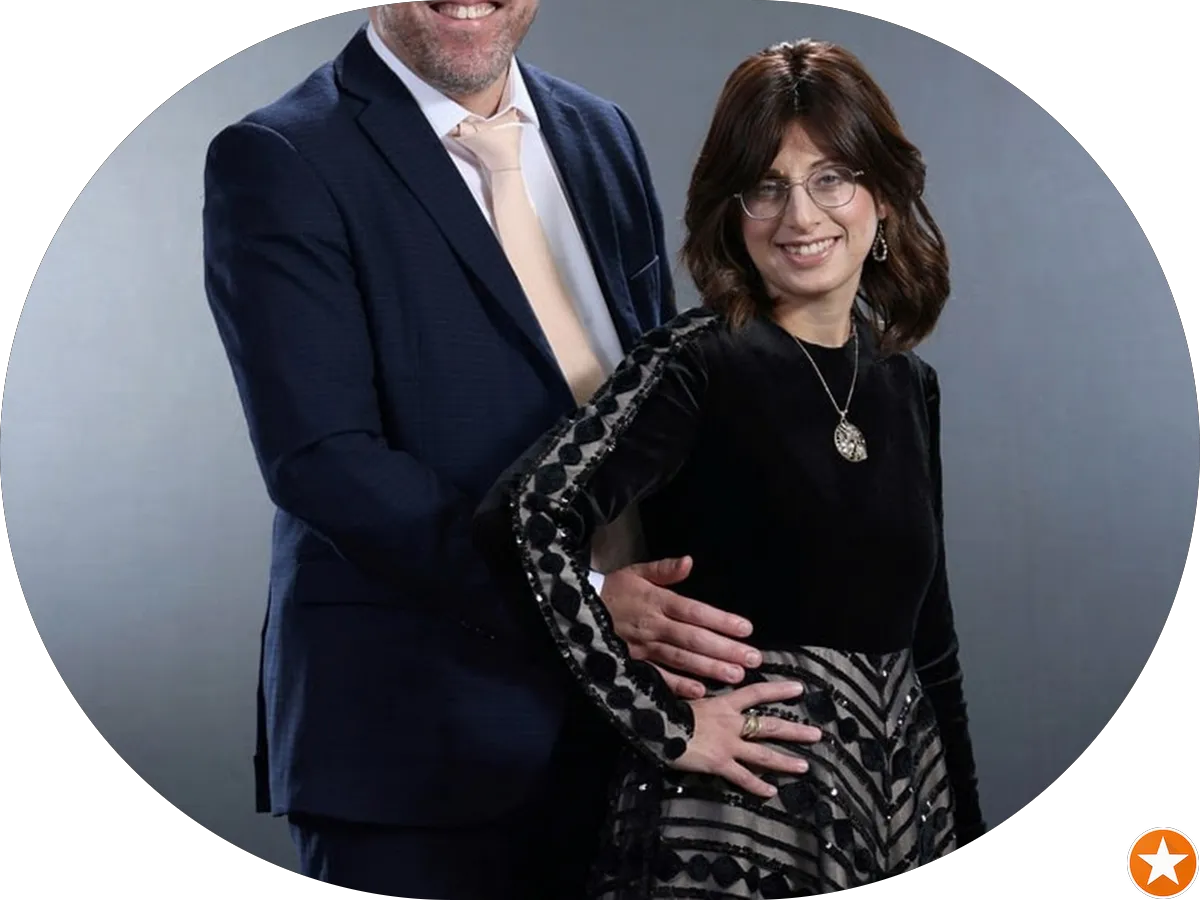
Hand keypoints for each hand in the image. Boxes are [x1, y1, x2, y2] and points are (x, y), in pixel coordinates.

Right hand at [600, 556, 759, 698]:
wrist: (578, 609)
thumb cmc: (614, 590)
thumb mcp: (636, 572)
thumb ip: (664, 570)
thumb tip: (689, 561)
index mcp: (657, 601)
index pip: (694, 611)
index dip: (720, 620)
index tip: (746, 629)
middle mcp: (653, 625)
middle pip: (694, 639)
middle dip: (725, 650)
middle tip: (752, 659)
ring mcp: (644, 647)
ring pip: (681, 659)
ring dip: (709, 668)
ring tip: (736, 675)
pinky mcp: (634, 663)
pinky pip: (658, 676)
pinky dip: (678, 685)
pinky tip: (700, 691)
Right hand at [672, 680, 821, 797]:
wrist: (656, 728)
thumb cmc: (665, 709)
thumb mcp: (686, 696)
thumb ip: (700, 694)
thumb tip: (700, 688)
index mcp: (724, 703)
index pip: (757, 692)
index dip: (779, 689)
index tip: (799, 688)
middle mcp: (731, 723)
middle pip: (769, 725)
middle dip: (795, 730)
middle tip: (816, 734)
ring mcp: (728, 745)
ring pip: (763, 754)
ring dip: (786, 761)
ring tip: (805, 766)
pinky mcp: (720, 764)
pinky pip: (743, 777)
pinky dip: (758, 786)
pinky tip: (771, 792)